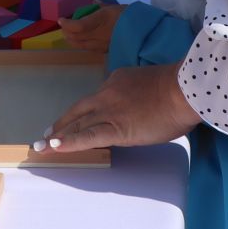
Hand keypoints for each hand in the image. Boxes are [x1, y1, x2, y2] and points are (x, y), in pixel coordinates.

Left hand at [35, 62, 201, 154]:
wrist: (184, 90)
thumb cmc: (180, 90)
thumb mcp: (152, 84)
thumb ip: (140, 95)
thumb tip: (140, 107)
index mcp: (118, 81)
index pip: (97, 99)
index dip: (85, 111)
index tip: (77, 118)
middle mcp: (107, 94)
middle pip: (79, 110)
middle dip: (62, 123)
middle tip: (48, 133)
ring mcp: (109, 111)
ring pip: (79, 124)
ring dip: (59, 135)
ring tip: (43, 146)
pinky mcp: (115, 128)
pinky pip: (88, 137)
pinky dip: (70, 142)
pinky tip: (56, 148)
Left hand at [58, 0, 123, 53]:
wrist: (143, 32)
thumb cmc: (128, 16)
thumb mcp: (113, 7)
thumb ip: (101, 6)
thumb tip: (94, 1)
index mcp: (99, 21)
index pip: (77, 26)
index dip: (66, 24)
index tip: (61, 19)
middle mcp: (97, 35)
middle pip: (74, 38)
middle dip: (66, 32)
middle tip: (64, 26)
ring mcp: (100, 45)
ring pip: (79, 45)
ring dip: (71, 39)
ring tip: (69, 33)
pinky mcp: (104, 51)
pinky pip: (87, 48)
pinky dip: (81, 43)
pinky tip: (82, 39)